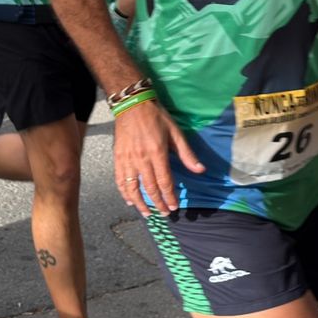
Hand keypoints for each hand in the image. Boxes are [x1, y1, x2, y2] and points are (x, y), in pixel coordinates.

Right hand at [111, 98, 200, 216]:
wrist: (132, 104)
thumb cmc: (156, 117)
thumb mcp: (175, 133)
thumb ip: (187, 154)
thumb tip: (200, 170)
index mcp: (157, 153)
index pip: (164, 182)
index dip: (169, 197)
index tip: (174, 207)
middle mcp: (141, 159)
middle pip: (149, 188)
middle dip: (157, 204)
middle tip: (164, 213)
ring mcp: (127, 159)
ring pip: (132, 187)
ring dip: (139, 203)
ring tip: (146, 213)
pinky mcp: (118, 157)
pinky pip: (120, 179)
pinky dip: (124, 191)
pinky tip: (129, 199)